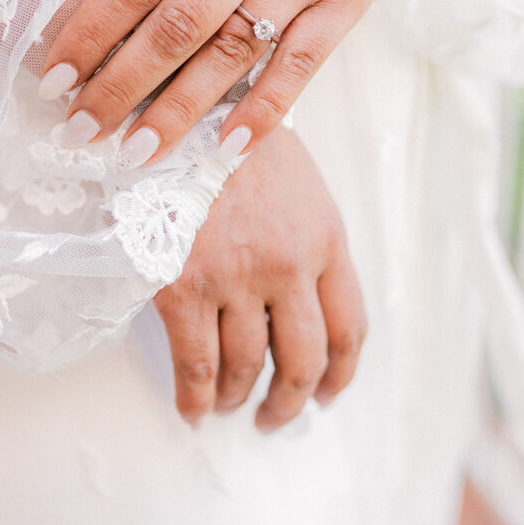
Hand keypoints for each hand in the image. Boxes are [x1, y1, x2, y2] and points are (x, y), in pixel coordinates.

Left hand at [40, 0, 433, 165]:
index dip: (92, 29)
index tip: (55, 75)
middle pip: (178, 23)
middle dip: (121, 84)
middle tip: (80, 129)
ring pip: (234, 53)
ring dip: (178, 111)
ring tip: (134, 153)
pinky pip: (302, 66)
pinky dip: (263, 111)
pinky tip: (222, 148)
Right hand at [153, 127, 365, 429]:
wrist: (174, 109)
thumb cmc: (230, 133)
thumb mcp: (294, 173)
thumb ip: (307, 231)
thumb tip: (301, 289)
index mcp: (325, 236)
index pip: (349, 327)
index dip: (341, 373)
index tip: (328, 394)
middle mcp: (289, 266)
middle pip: (303, 359)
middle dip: (292, 400)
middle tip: (276, 416)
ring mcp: (237, 279)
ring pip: (246, 366)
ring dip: (238, 397)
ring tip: (228, 406)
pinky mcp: (183, 286)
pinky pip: (196, 365)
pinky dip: (196, 397)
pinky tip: (193, 409)